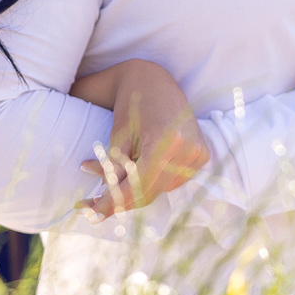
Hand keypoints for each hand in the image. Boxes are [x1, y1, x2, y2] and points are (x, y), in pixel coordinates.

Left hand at [72, 59, 210, 216]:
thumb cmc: (131, 105)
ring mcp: (198, 152)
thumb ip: (113, 171)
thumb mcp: (117, 137)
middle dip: (120, 201)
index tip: (91, 214)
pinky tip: (142, 167)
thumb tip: (104, 204)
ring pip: (160, 190)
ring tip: (113, 179)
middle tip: (92, 206)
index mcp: (163, 140)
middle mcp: (186, 148)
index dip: (112, 202)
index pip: (137, 185)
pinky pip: (173, 181)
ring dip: (136, 190)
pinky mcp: (202, 154)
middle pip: (150, 193)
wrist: (154, 81)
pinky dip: (154, 181)